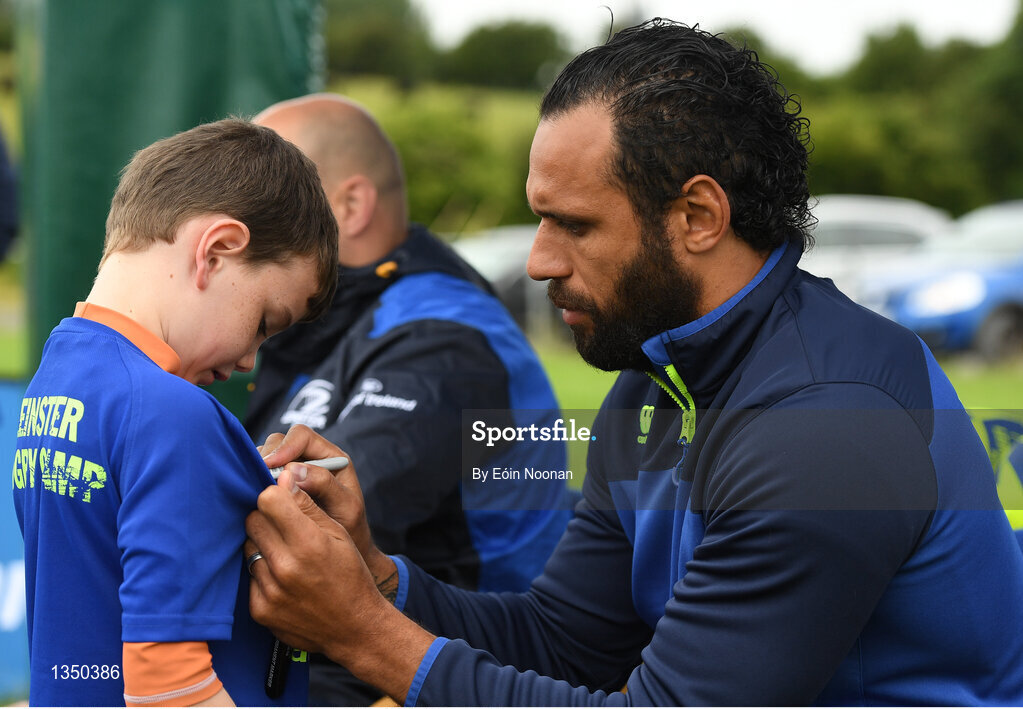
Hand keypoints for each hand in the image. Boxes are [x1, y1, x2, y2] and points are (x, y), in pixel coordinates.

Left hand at [245, 473, 432, 701]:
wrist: (354, 628)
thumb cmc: (350, 574)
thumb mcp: (339, 534)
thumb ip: (308, 506)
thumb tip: (285, 477)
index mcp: (309, 543)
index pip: (267, 500)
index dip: (274, 494)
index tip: (282, 498)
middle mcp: (285, 567)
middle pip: (252, 520)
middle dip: (265, 516)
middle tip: (283, 524)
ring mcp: (270, 591)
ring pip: (248, 547)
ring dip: (262, 544)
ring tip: (284, 552)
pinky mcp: (259, 610)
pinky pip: (249, 576)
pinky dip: (262, 572)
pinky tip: (282, 578)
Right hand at [259, 425, 393, 588]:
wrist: (342, 552)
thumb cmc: (350, 527)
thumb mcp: (345, 507)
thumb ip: (325, 485)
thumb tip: (294, 470)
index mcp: (329, 456)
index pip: (302, 436)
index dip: (285, 446)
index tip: (270, 465)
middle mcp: (308, 459)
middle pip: (278, 442)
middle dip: (265, 457)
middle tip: (256, 478)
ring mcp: (290, 472)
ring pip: (264, 458)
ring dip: (255, 469)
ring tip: (251, 489)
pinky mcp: (276, 487)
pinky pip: (258, 476)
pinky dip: (252, 483)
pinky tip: (249, 498)